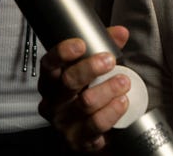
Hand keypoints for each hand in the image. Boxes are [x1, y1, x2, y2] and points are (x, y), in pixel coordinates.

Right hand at [38, 26, 129, 151]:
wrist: (92, 129)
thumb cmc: (89, 91)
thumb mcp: (94, 66)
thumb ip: (105, 46)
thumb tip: (120, 33)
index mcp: (51, 80)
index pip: (49, 64)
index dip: (63, 52)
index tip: (81, 45)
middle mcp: (53, 101)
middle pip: (68, 81)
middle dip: (90, 68)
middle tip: (109, 60)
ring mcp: (63, 123)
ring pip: (85, 103)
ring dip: (107, 89)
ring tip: (123, 81)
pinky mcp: (77, 140)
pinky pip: (95, 125)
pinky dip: (111, 112)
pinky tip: (121, 102)